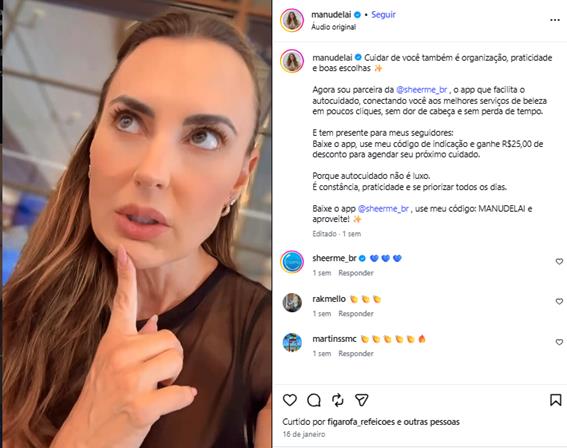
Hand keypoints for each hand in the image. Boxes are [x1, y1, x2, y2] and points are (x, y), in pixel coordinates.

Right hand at [51, 245, 195, 447]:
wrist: (85, 440)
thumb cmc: (103, 399)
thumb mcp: (111, 365)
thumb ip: (134, 340)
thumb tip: (155, 319)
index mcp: (113, 342)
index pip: (122, 302)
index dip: (125, 275)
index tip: (124, 250)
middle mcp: (119, 355)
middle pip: (171, 337)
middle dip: (170, 358)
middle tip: (153, 377)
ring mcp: (129, 380)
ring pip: (177, 359)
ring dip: (174, 378)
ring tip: (153, 390)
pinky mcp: (141, 406)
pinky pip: (181, 393)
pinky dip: (182, 399)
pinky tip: (169, 403)